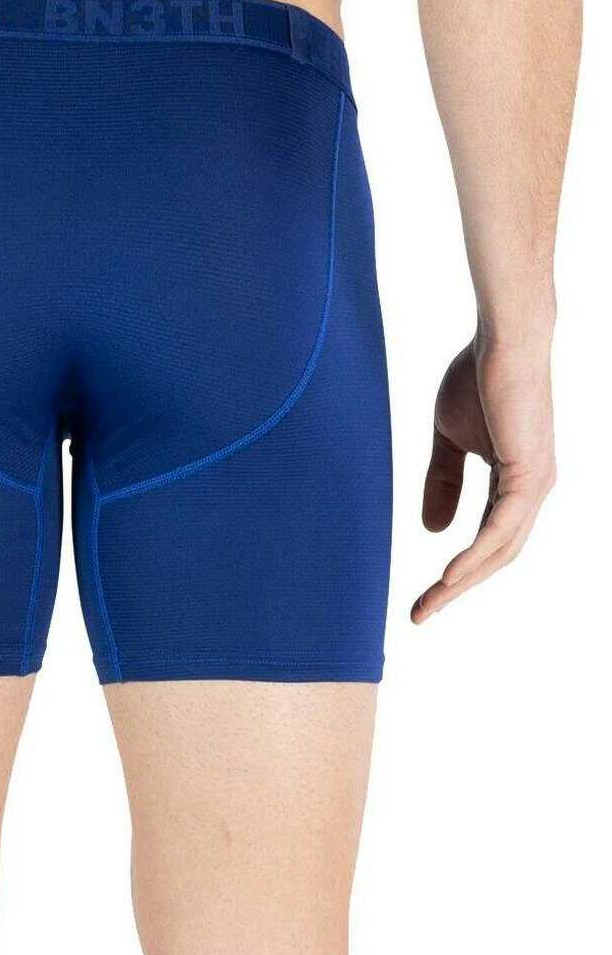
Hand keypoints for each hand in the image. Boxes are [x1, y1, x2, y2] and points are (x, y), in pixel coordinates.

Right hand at [413, 333, 554, 621]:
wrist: (502, 341)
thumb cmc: (477, 379)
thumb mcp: (450, 440)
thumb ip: (442, 481)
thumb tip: (434, 531)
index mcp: (514, 483)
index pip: (484, 540)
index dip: (454, 570)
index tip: (421, 594)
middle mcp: (531, 491)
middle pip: (494, 556)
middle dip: (455, 588)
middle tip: (419, 613)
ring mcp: (534, 484)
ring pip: (499, 550)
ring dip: (462, 581)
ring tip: (429, 604)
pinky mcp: (528, 474)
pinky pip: (501, 527)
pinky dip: (476, 554)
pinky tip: (451, 574)